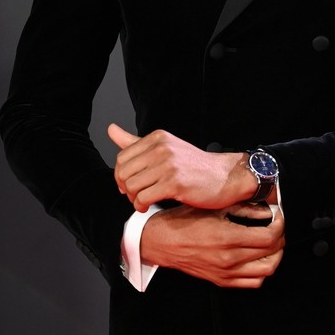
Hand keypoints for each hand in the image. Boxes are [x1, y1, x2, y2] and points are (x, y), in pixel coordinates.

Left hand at [108, 124, 254, 211]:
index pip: (122, 157)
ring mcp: (168, 165)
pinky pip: (143, 198)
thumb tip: (110, 129)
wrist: (223, 176)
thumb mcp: (164, 147)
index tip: (128, 184)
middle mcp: (161, 148)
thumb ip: (134, 141)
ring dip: (134, 199)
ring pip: (131, 186)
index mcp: (157, 137)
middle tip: (136, 195)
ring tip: (144, 200)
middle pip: (124, 173)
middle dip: (125, 188)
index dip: (121, 175)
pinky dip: (141, 206)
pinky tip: (149, 205)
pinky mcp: (174, 183)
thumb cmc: (193, 165)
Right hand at [141, 202, 284, 287]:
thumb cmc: (184, 221)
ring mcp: (226, 273)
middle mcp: (229, 259)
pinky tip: (258, 257)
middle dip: (280, 238)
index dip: (280, 224)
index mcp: (228, 238)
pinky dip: (262, 271)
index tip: (278, 215)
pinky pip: (253, 282)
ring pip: (266, 271)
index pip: (270, 237)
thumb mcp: (214, 207)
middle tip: (277, 225)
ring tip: (271, 241)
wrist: (161, 242)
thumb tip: (266, 209)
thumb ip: (243, 208)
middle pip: (272, 254)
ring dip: (275, 255)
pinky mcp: (221, 281)